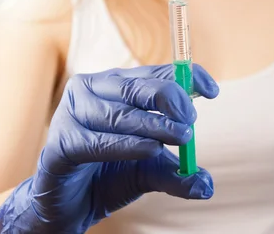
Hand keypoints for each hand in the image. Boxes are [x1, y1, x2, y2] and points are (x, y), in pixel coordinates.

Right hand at [0, 64, 218, 233]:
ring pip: (120, 114)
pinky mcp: (61, 141)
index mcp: (116, 84)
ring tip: (181, 137)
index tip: (212, 91)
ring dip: (154, 126)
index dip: (185, 76)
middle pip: (137, 87)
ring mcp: (73, 112)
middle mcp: (93, 89)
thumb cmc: (110, 172)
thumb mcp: (151, 170)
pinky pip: (98, 141)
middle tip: (192, 118)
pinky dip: (127, 145)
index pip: (155, 71)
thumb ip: (176, 173)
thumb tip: (208, 185)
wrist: (71, 204)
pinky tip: (151, 150)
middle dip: (170, 99)